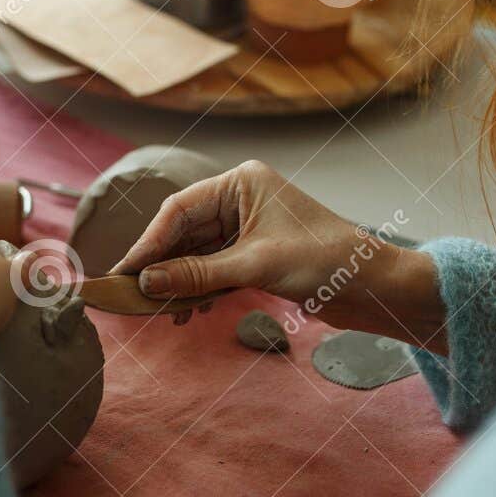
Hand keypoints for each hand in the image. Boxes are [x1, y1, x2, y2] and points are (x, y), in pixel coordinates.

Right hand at [113, 160, 441, 335]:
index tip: (123, 272)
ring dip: (177, 282)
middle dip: (159, 265)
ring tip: (157, 311)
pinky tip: (187, 312)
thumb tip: (145, 281)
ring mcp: (247, 227)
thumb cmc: (325, 261)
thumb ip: (197, 274)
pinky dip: (198, 289)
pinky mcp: (255, 254)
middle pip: (183, 232)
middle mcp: (241, 199)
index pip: (179, 209)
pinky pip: (213, 268)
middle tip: (129, 295)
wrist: (372, 287)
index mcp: (241, 183)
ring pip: (196, 253)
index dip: (148, 243)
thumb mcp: (255, 267)